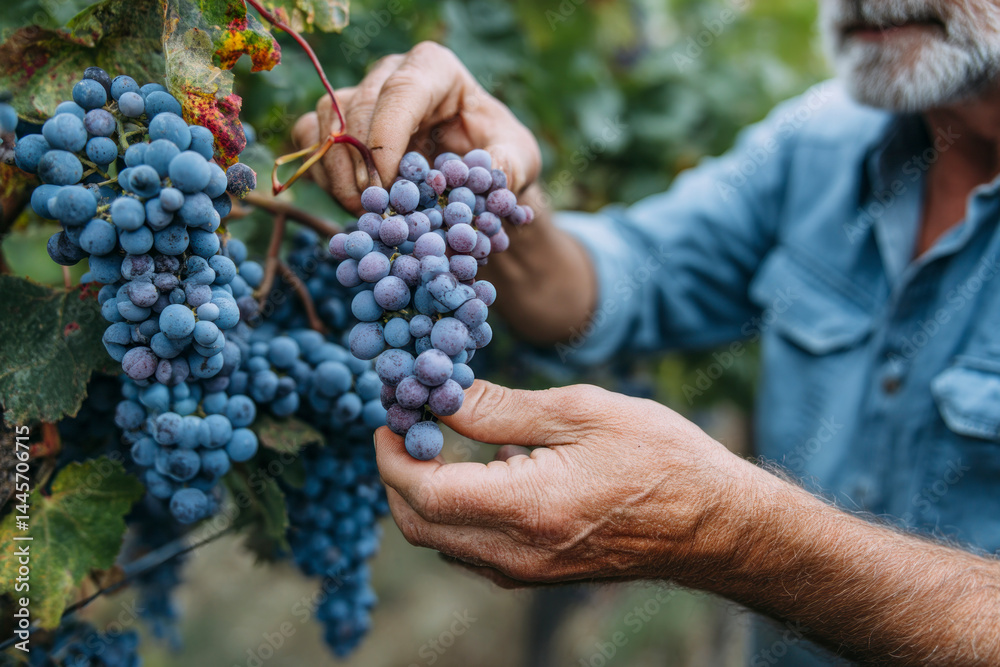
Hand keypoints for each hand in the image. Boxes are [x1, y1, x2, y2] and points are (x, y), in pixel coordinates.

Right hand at [291, 41, 541, 212]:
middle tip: (376, 211)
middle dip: (361, 166)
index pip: (401, 92)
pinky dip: (323, 175)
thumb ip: (506, 169)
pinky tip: (350, 206)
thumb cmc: (498, 156)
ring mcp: (360, 96)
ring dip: (339, 175)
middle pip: (356, 108)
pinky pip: (311, 141)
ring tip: (366, 214)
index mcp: (435, 69)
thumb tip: (484, 179)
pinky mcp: (339, 124)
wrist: (478, 174)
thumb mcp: (518, 161)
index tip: (387, 187)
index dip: (387, 139)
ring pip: (326, 122)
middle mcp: (391, 74)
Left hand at [374, 381, 755, 586]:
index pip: (424, 494)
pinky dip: (457, 510)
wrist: (714, 523)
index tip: (388, 417)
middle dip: (397, 475)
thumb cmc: (660, 459)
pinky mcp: (538, 573)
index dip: (392, 455)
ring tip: (441, 440)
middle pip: (420, 525)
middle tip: (405, 425)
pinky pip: (473, 548)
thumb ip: (502, 410)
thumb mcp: (581, 412)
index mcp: (529, 508)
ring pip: (442, 540)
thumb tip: (443, 395)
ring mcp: (528, 571)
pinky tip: (486, 471)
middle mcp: (519, 553)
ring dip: (424, 493)